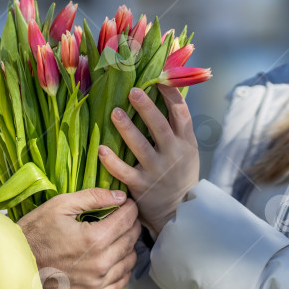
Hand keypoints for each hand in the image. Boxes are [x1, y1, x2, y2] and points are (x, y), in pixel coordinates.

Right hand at [18, 188, 140, 288]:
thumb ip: (93, 197)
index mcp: (94, 238)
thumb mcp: (59, 206)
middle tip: (125, 219)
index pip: (127, 220)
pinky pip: (119, 284)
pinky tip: (115, 262)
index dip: (130, 208)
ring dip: (128, 248)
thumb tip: (121, 195)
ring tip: (119, 239)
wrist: (12, 269)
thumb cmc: (33, 235)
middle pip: (131, 240)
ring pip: (129, 262)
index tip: (127, 204)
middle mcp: (100, 264)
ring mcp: (96, 284)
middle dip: (131, 226)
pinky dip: (122, 271)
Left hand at [98, 85, 198, 237]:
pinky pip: (124, 171)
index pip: (181, 114)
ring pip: (140, 147)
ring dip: (127, 129)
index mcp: (185, 142)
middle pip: (160, 127)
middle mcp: (172, 154)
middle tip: (133, 91)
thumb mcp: (188, 149)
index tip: (159, 77)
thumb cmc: (179, 173)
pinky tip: (101, 149)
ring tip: (115, 112)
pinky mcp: (141, 186)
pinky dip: (112, 161)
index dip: (171, 95)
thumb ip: (177, 126)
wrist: (178, 210)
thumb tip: (165, 90)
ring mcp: (156, 170)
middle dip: (147, 108)